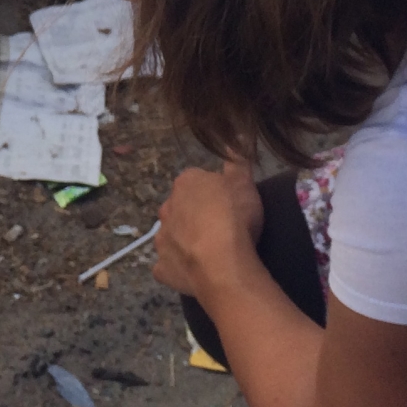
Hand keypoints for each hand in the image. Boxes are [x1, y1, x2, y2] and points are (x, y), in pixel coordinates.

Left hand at [152, 159, 265, 300]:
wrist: (221, 263)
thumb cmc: (234, 218)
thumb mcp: (244, 182)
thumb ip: (237, 160)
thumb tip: (236, 135)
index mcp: (185, 184)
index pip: (197, 181)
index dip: (214, 193)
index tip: (229, 205)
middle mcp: (167, 208)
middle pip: (181, 208)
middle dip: (195, 215)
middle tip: (220, 228)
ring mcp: (161, 239)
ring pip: (171, 235)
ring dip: (185, 240)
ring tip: (209, 252)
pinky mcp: (162, 268)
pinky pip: (168, 266)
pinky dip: (178, 267)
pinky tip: (194, 272)